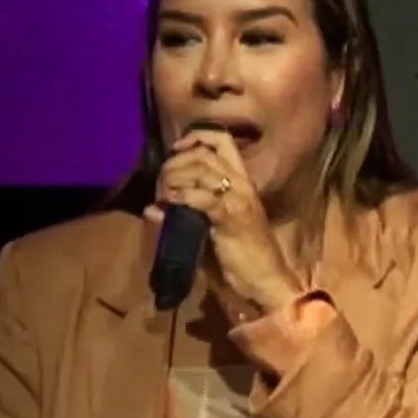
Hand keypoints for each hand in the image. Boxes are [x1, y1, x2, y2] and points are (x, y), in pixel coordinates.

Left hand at [142, 128, 304, 313]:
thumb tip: (151, 208)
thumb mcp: (210, 228)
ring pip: (200, 169)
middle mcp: (241, 183)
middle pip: (203, 154)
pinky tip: (169, 203)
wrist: (265, 280)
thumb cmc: (240, 256)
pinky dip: (180, 196)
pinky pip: (201, 197)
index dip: (195, 137)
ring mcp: (238, 198)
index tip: (175, 149)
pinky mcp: (231, 216)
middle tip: (161, 185)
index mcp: (241, 180)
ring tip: (163, 196)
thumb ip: (185, 215)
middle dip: (174, 163)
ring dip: (173, 178)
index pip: (221, 139)